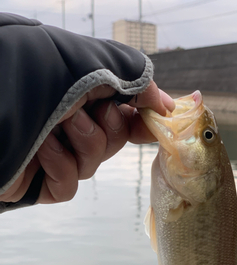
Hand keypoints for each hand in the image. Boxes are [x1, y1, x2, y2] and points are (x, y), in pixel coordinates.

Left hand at [0, 82, 174, 204]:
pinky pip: (71, 185)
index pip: (126, 112)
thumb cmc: (29, 79)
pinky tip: (40, 149)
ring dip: (83, 143)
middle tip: (87, 112)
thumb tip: (166, 104)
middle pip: (115, 139)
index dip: (143, 119)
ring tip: (55, 125)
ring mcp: (59, 154)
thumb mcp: (88, 65)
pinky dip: (60, 166)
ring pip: (95, 163)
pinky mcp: (46, 182)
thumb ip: (132, 77)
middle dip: (108, 128)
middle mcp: (72, 124)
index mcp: (83, 96)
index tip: (157, 120)